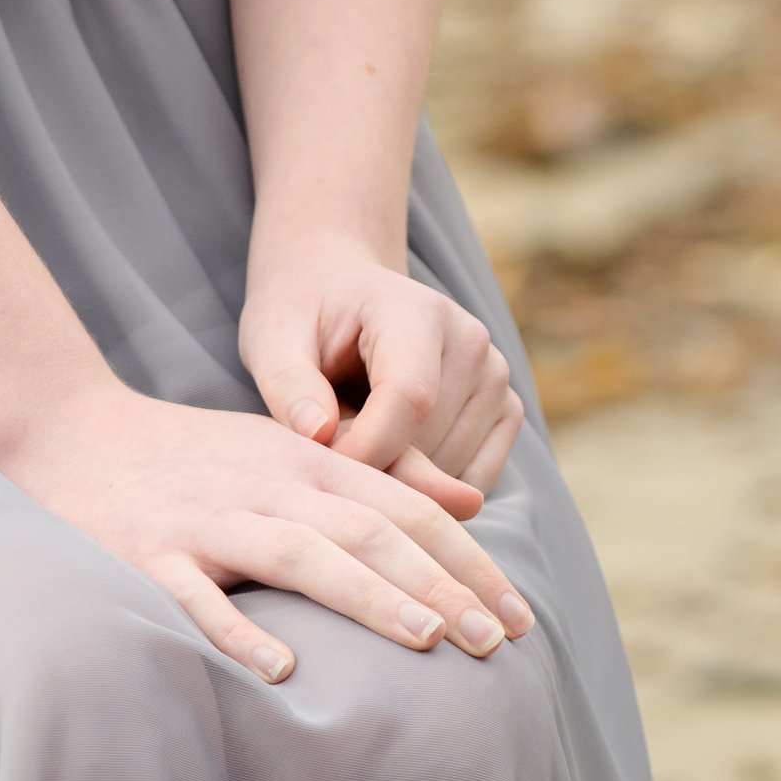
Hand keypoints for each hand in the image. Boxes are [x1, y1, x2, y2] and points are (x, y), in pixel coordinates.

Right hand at [0, 381, 534, 684]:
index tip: (518, 614)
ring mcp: (208, 519)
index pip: (404, 508)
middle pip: (370, 531)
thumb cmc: (191, 456)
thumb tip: (467, 504)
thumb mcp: (285, 450)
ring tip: (429, 640)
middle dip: (442, 585)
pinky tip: (283, 668)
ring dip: (370, 597)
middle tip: (500, 642)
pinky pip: (199, 597)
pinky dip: (242, 631)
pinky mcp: (149, 553)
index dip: (466, 558)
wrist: (71, 430)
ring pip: (303, 555)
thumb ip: (371, 478)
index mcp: (305, 461)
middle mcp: (268, 484)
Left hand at [239, 233, 524, 504]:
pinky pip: (475, 481)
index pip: (410, 400)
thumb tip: (317, 434)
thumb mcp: (274, 339)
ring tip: (358, 440)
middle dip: (374, 470)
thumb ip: (289, 386)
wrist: (341, 292)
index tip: (319, 470)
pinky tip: (392, 455)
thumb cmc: (305, 317)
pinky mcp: (506, 408)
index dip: (364, 451)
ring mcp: (495, 375)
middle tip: (328, 448)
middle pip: (430, 444)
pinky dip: (432, 489)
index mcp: (416, 311)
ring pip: (453, 473)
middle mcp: (470, 340)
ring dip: (401, 481)